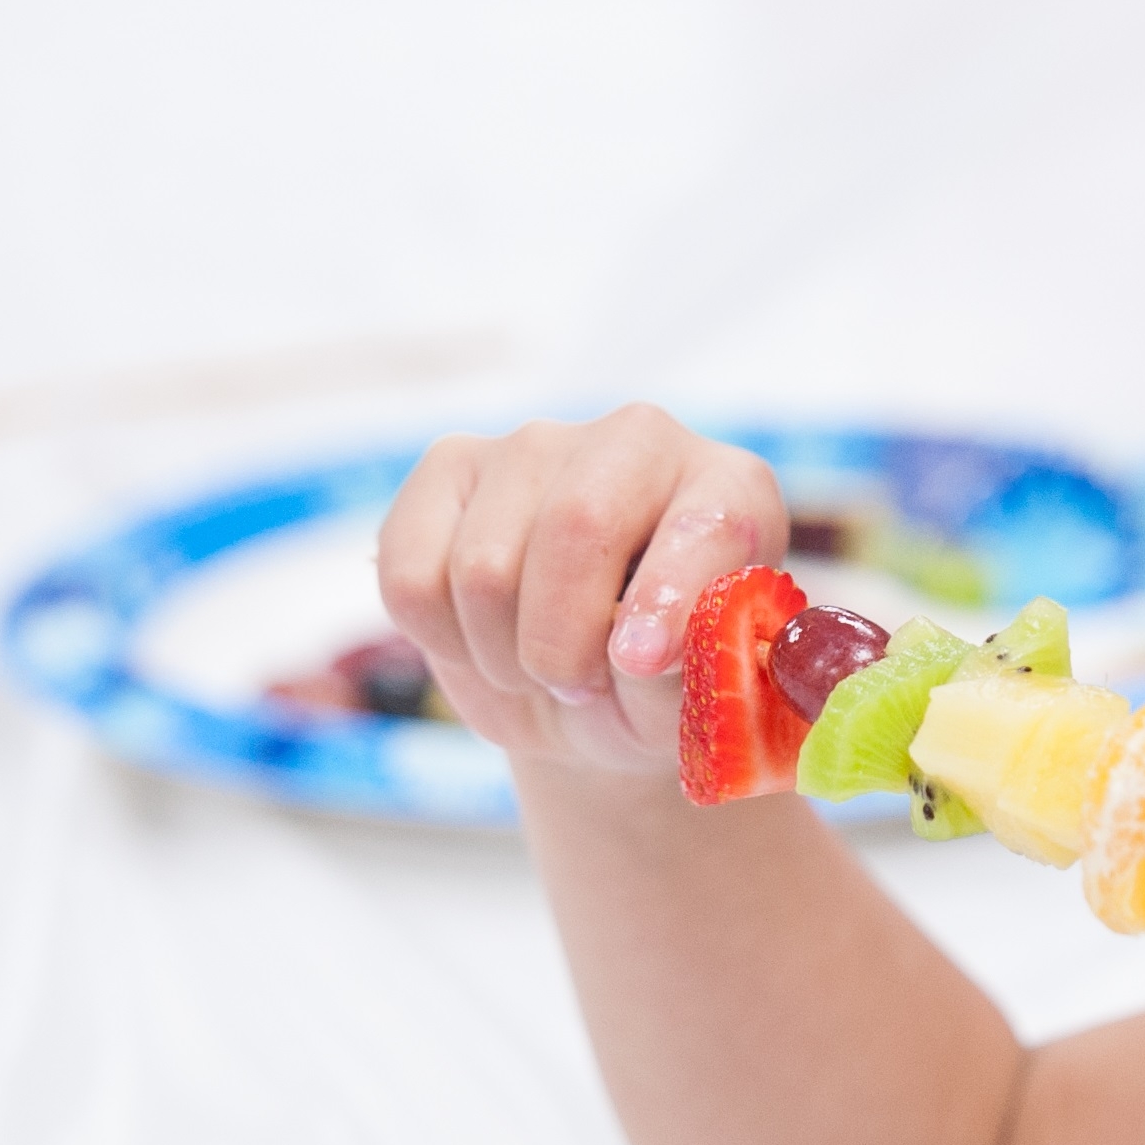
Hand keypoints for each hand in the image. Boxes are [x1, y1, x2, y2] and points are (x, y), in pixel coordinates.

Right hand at [373, 407, 785, 775]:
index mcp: (732, 490)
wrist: (589, 695)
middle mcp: (637, 440)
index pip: (704, 522)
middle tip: (579, 689)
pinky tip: (483, 640)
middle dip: (563, 643)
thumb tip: (638, 651)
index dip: (667, 596)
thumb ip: (690, 671)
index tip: (639, 662)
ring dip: (504, 657)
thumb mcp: (695, 704)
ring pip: (483, 569)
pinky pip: (413, 579)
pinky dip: (443, 640)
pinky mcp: (448, 467)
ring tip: (539, 669)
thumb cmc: (658, 691)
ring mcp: (535, 444)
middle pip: (576, 525)